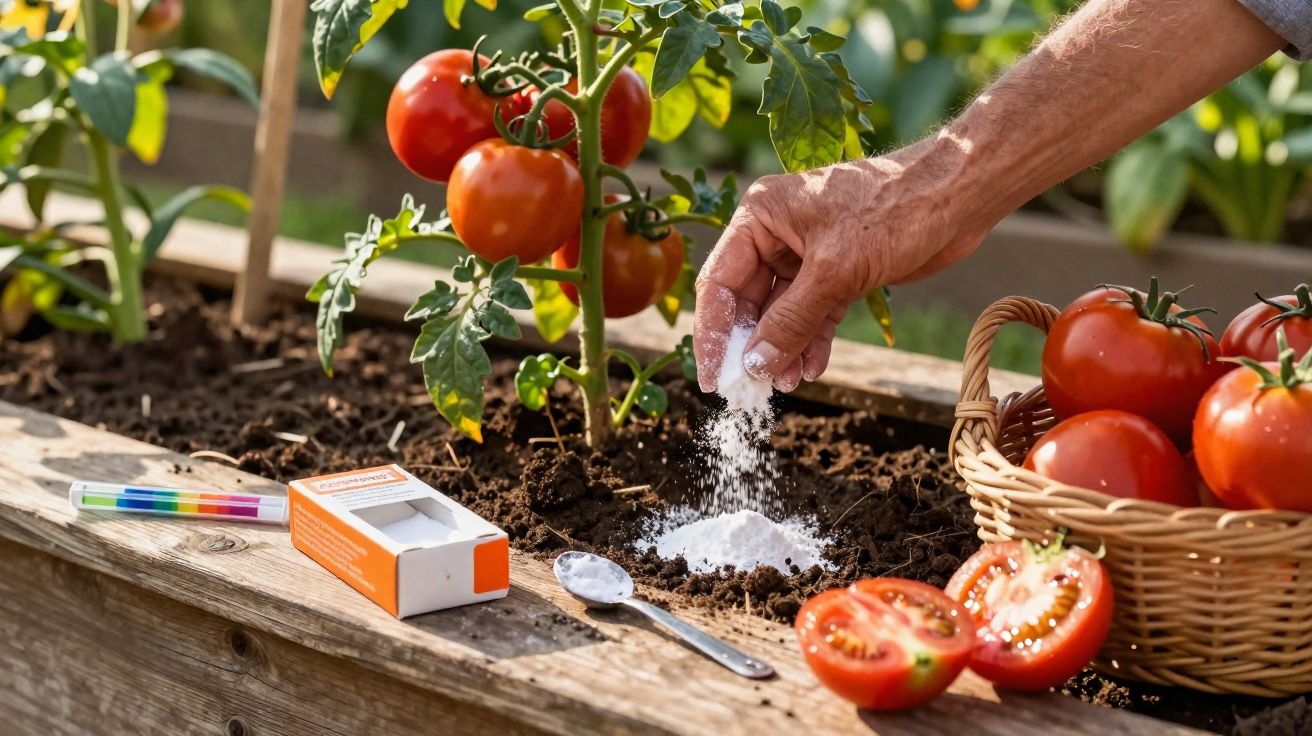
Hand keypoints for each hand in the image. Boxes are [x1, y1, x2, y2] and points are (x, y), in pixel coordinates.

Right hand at [693, 136, 985, 391]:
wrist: (959, 196)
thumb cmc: (894, 210)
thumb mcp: (835, 271)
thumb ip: (791, 320)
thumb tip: (755, 365)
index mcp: (761, 215)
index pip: (720, 281)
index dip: (713, 333)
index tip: (713, 378)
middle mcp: (777, 233)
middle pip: (748, 300)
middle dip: (752, 346)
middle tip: (751, 389)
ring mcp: (808, 253)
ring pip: (782, 312)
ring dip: (783, 349)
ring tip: (786, 384)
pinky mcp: (839, 271)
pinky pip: (813, 314)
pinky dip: (811, 341)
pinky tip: (810, 369)